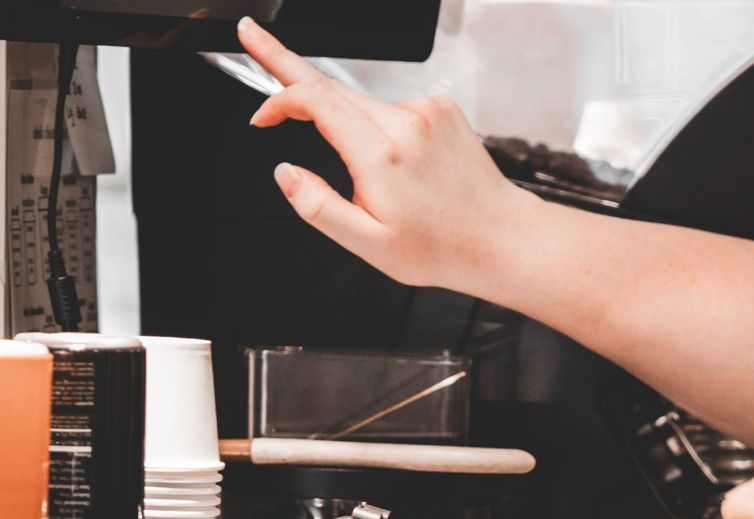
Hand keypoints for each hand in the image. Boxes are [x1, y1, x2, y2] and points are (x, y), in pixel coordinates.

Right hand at [236, 17, 535, 292]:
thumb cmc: (442, 247)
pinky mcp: (442, 108)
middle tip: (251, 37)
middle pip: (332, 86)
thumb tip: (284, 173)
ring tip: (378, 178)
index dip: (276, 95)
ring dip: (346, 122)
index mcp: (380, 154)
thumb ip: (318, 207)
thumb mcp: (369, 243)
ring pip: (362, 103)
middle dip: (287, 65)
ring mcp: (426, 111)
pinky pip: (393, 110)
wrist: (502, 238)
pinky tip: (404, 168)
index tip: (259, 111)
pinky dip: (382, 129)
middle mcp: (403, 123)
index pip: (314, 98)